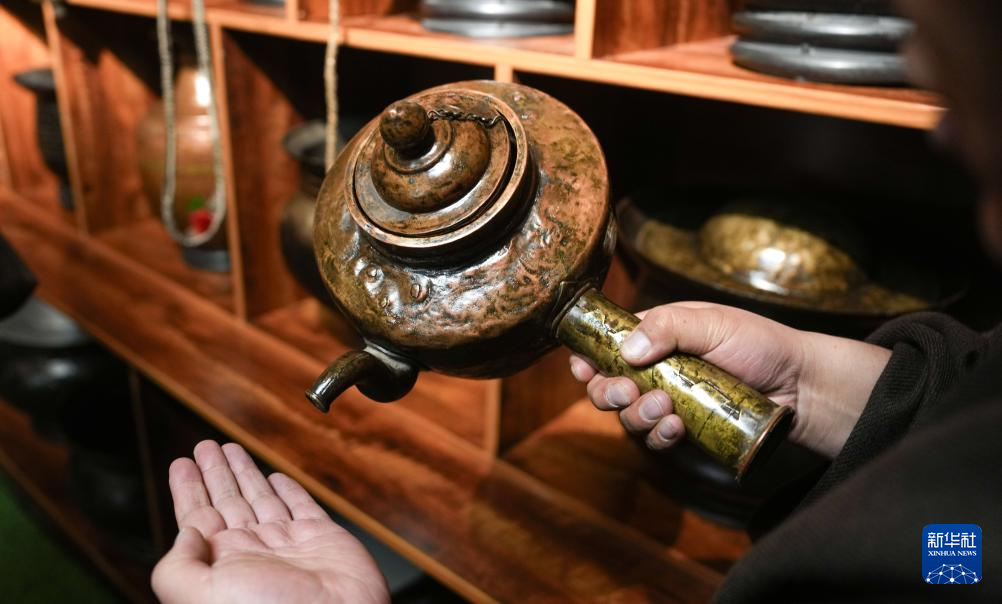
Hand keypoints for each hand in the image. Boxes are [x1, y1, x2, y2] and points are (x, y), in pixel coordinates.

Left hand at [152, 441, 389, 603]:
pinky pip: (301, 506)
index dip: (188, 488)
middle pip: (227, 502)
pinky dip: (289, 489)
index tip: (182, 464)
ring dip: (245, 472)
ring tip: (231, 449)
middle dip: (215, 473)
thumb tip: (184, 534)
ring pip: (260, 499)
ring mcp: (287, 545)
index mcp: (221, 566)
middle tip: (205, 447)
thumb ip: (178, 567)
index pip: (198, 518)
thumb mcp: (202, 596)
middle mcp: (253, 553)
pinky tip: (276, 478)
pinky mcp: (321, 538)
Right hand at [570, 302, 891, 458]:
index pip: (606, 344)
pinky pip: (655, 440)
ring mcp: (668, 402)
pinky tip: (676, 428)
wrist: (801, 388)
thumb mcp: (714, 323)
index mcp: (655, 335)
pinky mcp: (684, 432)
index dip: (587, 357)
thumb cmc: (760, 344)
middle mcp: (655, 369)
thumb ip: (668, 328)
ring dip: (636, 415)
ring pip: (627, 415)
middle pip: (606, 385)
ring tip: (664, 409)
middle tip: (629, 391)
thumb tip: (626, 351)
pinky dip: (658, 435)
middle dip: (608, 391)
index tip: (583, 368)